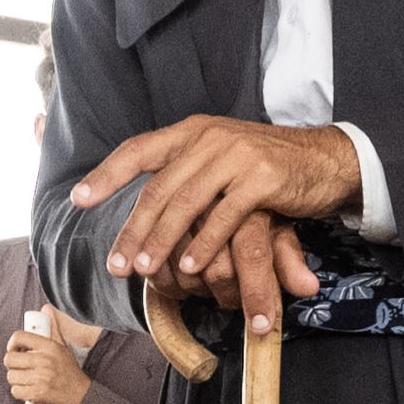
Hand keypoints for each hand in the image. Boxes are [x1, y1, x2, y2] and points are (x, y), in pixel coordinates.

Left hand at [5, 318, 92, 403]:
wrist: (82, 398)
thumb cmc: (70, 373)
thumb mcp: (63, 348)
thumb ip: (52, 330)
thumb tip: (46, 309)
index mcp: (50, 347)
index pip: (19, 337)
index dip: (12, 343)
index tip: (14, 349)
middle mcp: (44, 361)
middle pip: (9, 358)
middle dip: (11, 364)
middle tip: (18, 366)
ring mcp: (40, 378)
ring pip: (11, 376)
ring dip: (16, 379)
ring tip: (27, 379)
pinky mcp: (37, 394)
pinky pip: (15, 390)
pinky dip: (20, 392)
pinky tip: (29, 390)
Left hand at [73, 118, 354, 330]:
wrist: (325, 159)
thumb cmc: (267, 168)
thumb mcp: (221, 161)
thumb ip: (186, 175)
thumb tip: (147, 205)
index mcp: (193, 132)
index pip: (139, 150)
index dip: (106, 174)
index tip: (78, 200)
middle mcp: (208, 138)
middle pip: (158, 188)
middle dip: (132, 230)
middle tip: (115, 264)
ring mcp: (235, 155)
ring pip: (185, 203)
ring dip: (161, 241)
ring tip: (145, 271)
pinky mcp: (262, 177)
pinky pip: (224, 215)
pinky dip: (205, 243)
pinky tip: (190, 266)